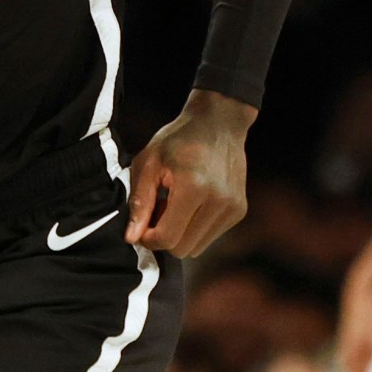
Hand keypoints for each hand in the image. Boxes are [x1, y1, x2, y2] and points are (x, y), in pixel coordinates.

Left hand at [123, 89, 251, 256]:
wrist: (218, 123)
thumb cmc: (178, 139)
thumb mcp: (148, 163)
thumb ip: (140, 202)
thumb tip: (131, 238)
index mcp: (194, 188)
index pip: (168, 238)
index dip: (148, 239)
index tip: (140, 226)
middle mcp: (219, 202)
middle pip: (183, 248)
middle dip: (164, 237)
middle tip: (157, 210)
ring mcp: (233, 208)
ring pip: (197, 247)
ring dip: (180, 234)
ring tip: (174, 205)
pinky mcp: (239, 211)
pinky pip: (210, 236)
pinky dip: (195, 228)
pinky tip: (190, 205)